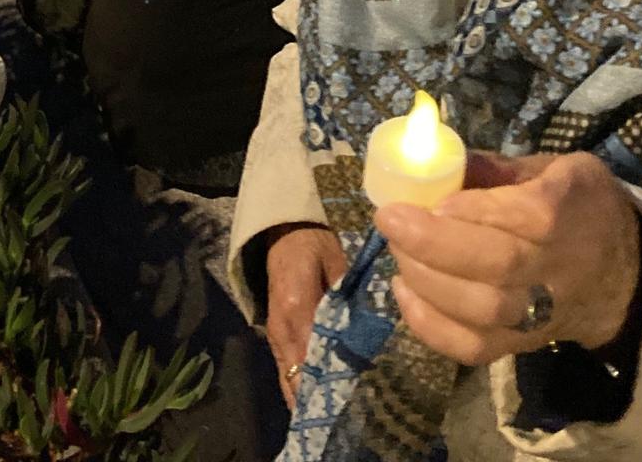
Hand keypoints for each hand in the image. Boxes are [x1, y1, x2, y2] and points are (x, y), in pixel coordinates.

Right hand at [265, 224, 347, 410]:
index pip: (317, 355)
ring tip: (336, 413)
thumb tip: (366, 327)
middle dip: (322, 395)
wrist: (285, 230)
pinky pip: (286, 371)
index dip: (334, 378)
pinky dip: (300, 386)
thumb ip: (348, 295)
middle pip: (300, 375)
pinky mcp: (275, 337)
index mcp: (298, 308)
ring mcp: (275, 335)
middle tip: (349, 412)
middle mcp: (283, 329)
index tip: (355, 396)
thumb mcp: (337, 262)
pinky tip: (317, 397)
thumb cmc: (315, 243)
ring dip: (309, 395)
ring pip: (290, 379)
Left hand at [375, 151, 641, 366]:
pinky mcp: (521, 344)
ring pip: (483, 311)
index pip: (525, 216)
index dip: (474, 211)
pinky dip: (432, 326)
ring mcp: (540, 314)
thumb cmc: (580, 208)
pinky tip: (404, 291)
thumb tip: (441, 162)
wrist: (622, 276)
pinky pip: (475, 348)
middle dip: (434, 244)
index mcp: (567, 211)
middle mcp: (556, 268)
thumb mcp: (556, 168)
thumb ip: (502, 169)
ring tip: (396, 249)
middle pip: (497, 267)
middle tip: (390, 219)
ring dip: (427, 281)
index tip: (429, 198)